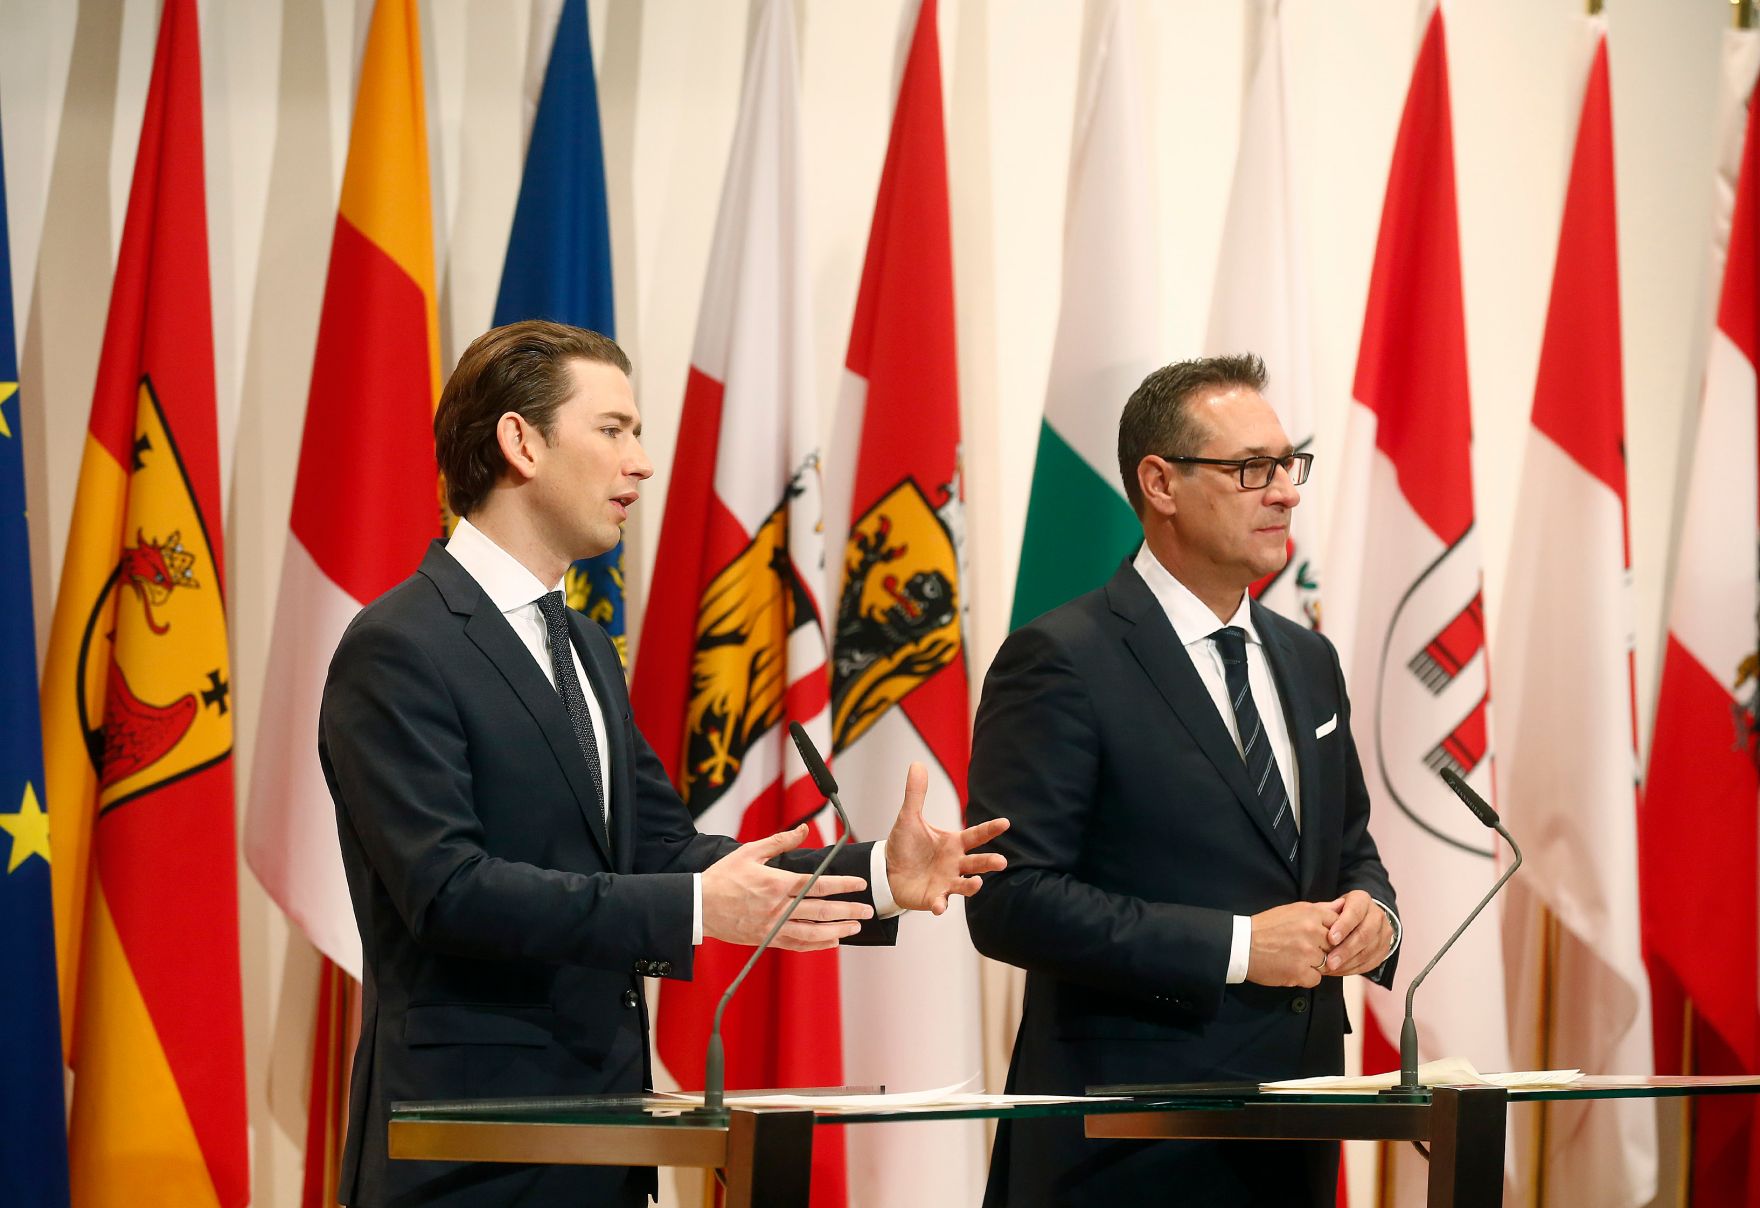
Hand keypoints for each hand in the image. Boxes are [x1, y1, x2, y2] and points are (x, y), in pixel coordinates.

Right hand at [701, 824, 872, 950]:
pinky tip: (832, 941)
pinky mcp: (766, 939)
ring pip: (812, 932)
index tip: (859, 884)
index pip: (816, 884)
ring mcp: (772, 926)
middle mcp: (777, 907)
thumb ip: (780, 841)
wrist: (698, 906)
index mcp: (775, 883)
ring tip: (855, 926)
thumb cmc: (722, 877)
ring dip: (837, 930)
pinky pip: (797, 944)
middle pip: (820, 911)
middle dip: (847, 910)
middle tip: (868, 910)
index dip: (841, 885)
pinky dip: (817, 944)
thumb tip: (804, 829)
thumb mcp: (749, 852)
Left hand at [883, 763, 1009, 913]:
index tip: (1005, 822)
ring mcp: (946, 882)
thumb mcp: (909, 818)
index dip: (990, 829)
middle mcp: (955, 864)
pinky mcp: (934, 898)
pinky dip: (941, 905)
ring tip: (977, 884)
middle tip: (1002, 862)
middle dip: (989, 862)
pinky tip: (939, 906)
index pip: (976, 835)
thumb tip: (917, 764)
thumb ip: (916, 794)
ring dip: (972, 885)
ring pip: (964, 885)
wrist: (888, 871)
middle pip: (977, 862)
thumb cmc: (906, 845)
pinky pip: (941, 902)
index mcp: (954, 843)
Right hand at [1246, 900, 1341, 987]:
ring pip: (1327, 964)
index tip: (1319, 938)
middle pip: (1335, 946)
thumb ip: (1320, 909)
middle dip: (1323, 950)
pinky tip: (1292, 969)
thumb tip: (1342, 905)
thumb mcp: (1293, 910)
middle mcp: (1311, 931)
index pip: (1340, 925)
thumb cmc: (1266, 927)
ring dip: (1314, 965)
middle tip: (1304, 950)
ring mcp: (1306, 953)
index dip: (1331, 935)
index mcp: (1311, 913)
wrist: (1241, 944)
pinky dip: (1305, 977)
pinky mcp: (1299, 972)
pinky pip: (1316, 979)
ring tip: (1295, 959)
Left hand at [1320, 890, 1392, 976]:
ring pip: (1369, 951)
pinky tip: (1340, 971)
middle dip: (1346, 950)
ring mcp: (1384, 932)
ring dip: (1349, 962)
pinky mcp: (1385, 949)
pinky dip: (1355, 968)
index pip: (1355, 913)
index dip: (1344, 926)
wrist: (1360, 918)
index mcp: (1362, 900)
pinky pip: (1371, 962)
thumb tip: (1319, 919)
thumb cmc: (1339, 912)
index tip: (1331, 939)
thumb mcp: (1331, 907)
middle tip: (1330, 961)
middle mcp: (1377, 915)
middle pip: (1364, 934)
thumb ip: (1325, 912)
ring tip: (1332, 969)